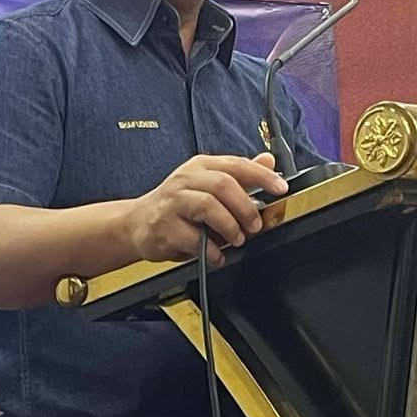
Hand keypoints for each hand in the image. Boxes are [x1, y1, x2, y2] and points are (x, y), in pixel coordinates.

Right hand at [123, 152, 286, 265]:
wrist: (136, 224)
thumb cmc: (177, 207)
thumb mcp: (208, 186)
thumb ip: (239, 176)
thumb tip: (269, 161)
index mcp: (201, 166)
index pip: (236, 165)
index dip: (262, 176)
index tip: (281, 189)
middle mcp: (186, 179)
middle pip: (223, 185)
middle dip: (245, 207)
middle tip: (254, 226)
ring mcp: (173, 202)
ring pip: (208, 206)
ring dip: (229, 226)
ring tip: (236, 239)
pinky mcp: (163, 226)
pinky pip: (194, 238)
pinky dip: (211, 251)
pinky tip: (217, 255)